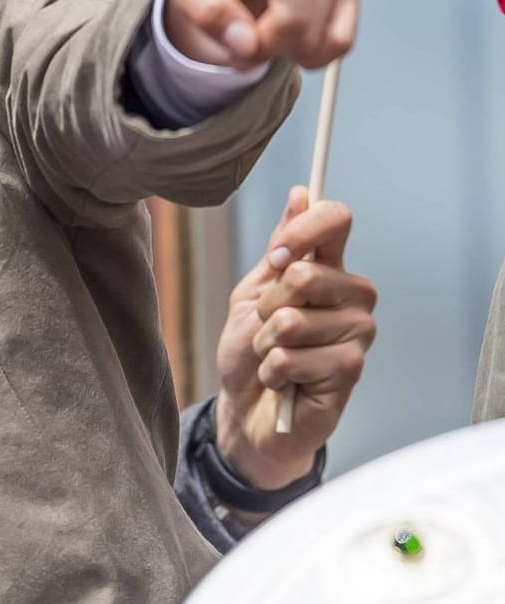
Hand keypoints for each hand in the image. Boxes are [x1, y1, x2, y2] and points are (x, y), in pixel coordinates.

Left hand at [165, 0, 357, 69]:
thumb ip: (210, 14)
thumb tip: (247, 44)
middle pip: (295, 15)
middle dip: (266, 44)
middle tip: (240, 47)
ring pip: (320, 34)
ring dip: (286, 52)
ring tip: (261, 37)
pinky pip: (340, 41)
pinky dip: (313, 56)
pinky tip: (290, 45)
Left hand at [214, 186, 376, 489]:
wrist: (247, 409)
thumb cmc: (251, 350)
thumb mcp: (253, 293)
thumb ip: (279, 248)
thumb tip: (302, 194)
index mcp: (328, 268)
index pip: (336, 220)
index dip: (301, 231)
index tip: (276, 256)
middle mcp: (352, 295)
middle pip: (306, 273)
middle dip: (267, 306)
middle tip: (268, 329)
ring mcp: (357, 332)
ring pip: (292, 320)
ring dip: (266, 344)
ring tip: (275, 357)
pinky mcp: (352, 368)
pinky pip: (291, 357)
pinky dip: (272, 370)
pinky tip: (284, 381)